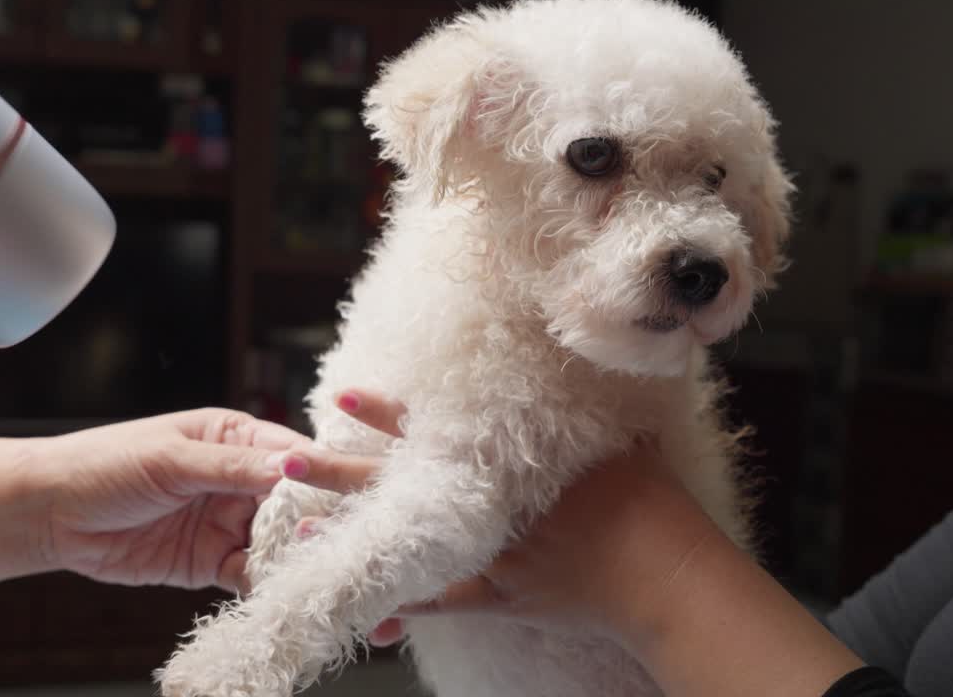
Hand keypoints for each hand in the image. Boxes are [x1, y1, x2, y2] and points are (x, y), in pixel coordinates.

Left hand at [26, 408, 364, 591]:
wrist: (47, 513)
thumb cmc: (103, 464)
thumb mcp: (171, 459)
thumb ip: (231, 467)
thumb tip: (292, 468)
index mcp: (236, 436)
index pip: (295, 454)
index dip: (324, 474)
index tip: (352, 493)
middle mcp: (240, 478)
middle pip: (297, 501)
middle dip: (320, 521)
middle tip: (341, 541)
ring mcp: (227, 521)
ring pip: (280, 540)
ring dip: (298, 555)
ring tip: (319, 570)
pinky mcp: (210, 561)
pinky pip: (251, 573)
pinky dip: (269, 583)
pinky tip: (283, 590)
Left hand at [281, 389, 718, 648]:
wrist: (665, 572)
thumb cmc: (649, 501)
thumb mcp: (620, 436)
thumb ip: (590, 403)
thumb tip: (595, 346)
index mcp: (506, 461)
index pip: (428, 430)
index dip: (382, 411)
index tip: (340, 394)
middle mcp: (485, 505)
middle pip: (394, 483)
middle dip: (338, 470)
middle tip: (286, 457)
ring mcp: (486, 554)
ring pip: (402, 546)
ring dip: (351, 539)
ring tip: (300, 531)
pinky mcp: (500, 597)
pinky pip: (442, 603)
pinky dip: (404, 606)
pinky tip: (363, 606)